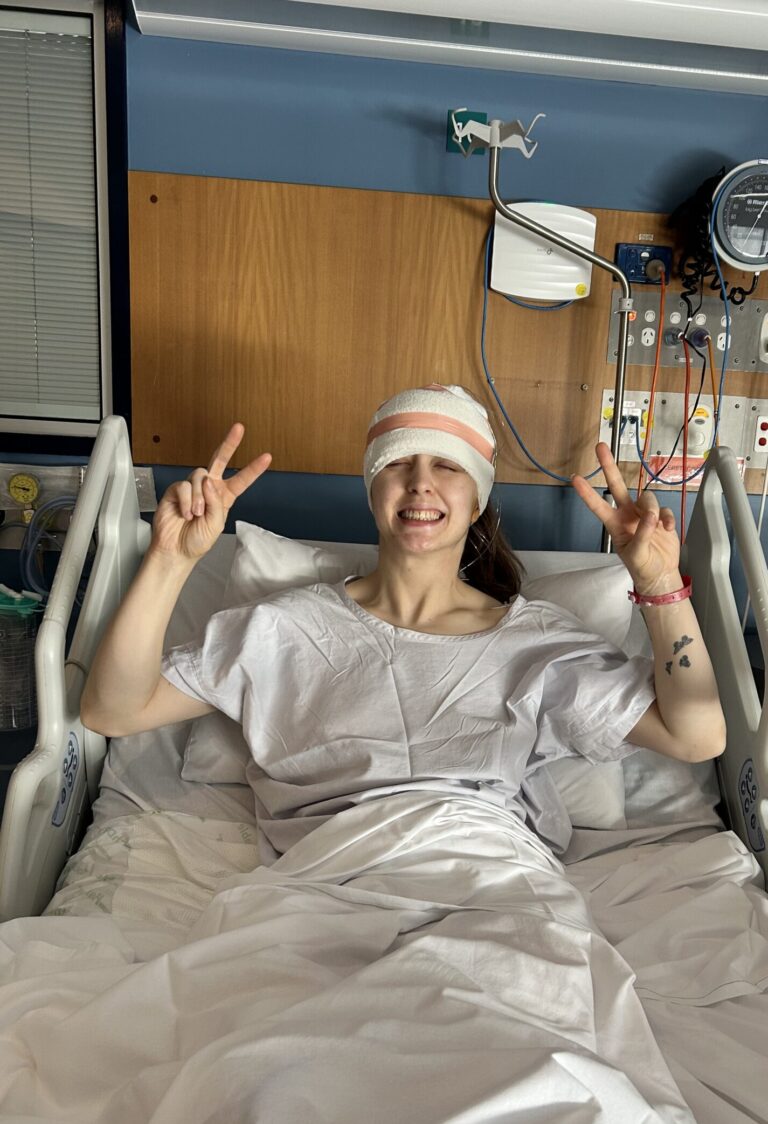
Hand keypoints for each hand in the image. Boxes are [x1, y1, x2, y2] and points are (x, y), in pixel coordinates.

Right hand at [151, 423, 271, 561]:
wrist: (176, 550)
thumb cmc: (197, 540)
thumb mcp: (217, 524)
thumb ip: (216, 502)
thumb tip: (208, 481)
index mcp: (224, 497)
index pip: (242, 479)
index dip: (254, 468)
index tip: (267, 457)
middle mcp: (209, 488)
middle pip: (220, 460)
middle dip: (229, 443)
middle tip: (239, 428)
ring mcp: (193, 487)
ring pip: (200, 476)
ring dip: (198, 498)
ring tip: (195, 514)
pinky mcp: (176, 489)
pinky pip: (183, 486)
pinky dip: (185, 501)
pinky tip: (184, 512)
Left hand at [571, 443, 679, 591]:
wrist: (661, 574)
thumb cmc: (642, 567)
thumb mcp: (636, 555)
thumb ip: (642, 535)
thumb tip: (650, 517)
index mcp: (614, 525)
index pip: (598, 506)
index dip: (587, 493)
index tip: (575, 479)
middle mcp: (627, 515)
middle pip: (617, 486)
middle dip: (609, 466)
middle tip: (600, 447)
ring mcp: (644, 515)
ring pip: (647, 498)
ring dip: (652, 508)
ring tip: (656, 525)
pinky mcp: (660, 517)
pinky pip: (664, 509)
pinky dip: (667, 517)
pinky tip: (667, 529)